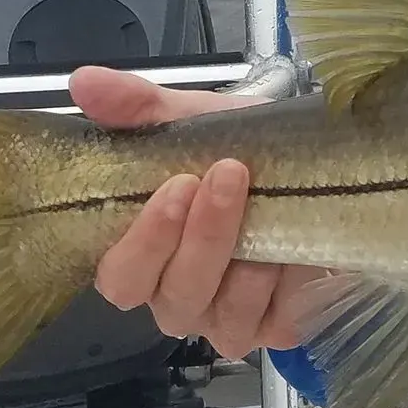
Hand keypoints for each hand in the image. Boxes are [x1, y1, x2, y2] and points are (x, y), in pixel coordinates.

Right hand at [76, 66, 335, 359]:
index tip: (176, 183)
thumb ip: (139, 107)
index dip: (142, 241)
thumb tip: (84, 81)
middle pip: (170, 299)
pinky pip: (273, 322)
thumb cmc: (247, 149)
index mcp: (146, 254)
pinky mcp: (277, 326)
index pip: (119, 276)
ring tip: (270, 204)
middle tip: (229, 175)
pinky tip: (295, 249)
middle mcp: (179, 295)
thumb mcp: (196, 119)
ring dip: (246, 259)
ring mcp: (227, 317)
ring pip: (222, 313)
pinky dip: (284, 285)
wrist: (324, 162)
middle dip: (202, 239)